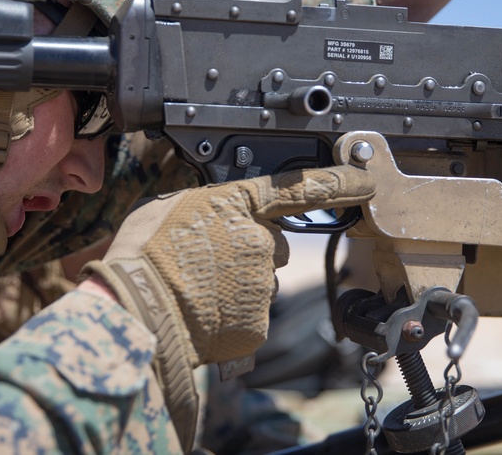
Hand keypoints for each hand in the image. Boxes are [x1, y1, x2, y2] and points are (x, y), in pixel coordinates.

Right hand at [82, 165, 374, 448]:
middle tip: (205, 264)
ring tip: (195, 291)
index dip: (336, 182)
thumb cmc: (143, 254)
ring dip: (235, 287)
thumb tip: (213, 218)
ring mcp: (263, 283)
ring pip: (259, 282)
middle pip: (270, 245)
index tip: (364, 179)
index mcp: (238, 204)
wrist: (137, 310)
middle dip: (247, 254)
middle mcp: (260, 240)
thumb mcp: (168, 207)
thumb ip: (207, 208)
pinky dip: (230, 318)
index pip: (297, 188)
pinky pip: (250, 316)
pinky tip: (202, 314)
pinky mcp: (258, 322)